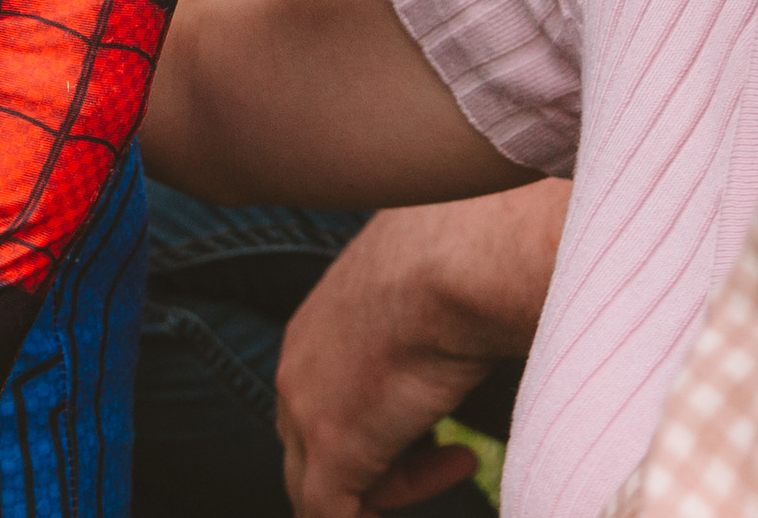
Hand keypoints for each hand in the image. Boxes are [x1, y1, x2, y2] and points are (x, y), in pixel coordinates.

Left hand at [276, 184, 567, 514]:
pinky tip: (447, 479)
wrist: (451, 264)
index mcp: (313, 331)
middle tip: (454, 455)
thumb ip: (416, 329)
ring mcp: (306, 411)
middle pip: (313, 449)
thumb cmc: (453, 270)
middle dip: (379, 466)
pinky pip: (328, 514)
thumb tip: (450, 342)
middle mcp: (295, 370)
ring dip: (392, 489)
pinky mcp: (332, 448)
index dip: (381, 428)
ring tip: (461, 461)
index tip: (441, 428)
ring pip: (323, 488)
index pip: (323, 401)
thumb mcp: (421, 298)